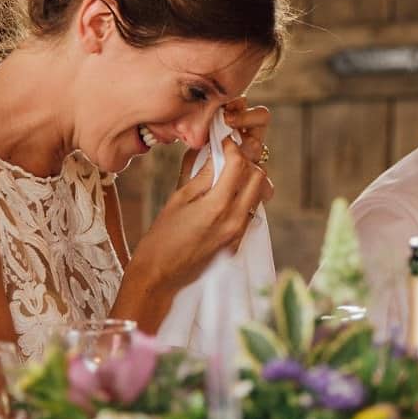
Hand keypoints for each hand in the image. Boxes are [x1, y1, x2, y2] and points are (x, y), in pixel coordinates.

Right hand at [112, 103, 274, 328]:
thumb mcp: (178, 199)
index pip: (239, 164)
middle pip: (257, 177)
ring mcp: (238, 234)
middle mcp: (234, 220)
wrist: (159, 277)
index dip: (232, 147)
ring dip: (248, 179)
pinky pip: (251, 213)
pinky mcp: (237, 244)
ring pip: (258, 195)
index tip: (223, 141)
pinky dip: (244, 198)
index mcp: (217, 206)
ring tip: (228, 173)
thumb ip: (201, 174)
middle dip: (246, 161)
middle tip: (229, 154)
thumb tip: (213, 151)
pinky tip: (225, 195)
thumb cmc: (161, 237)